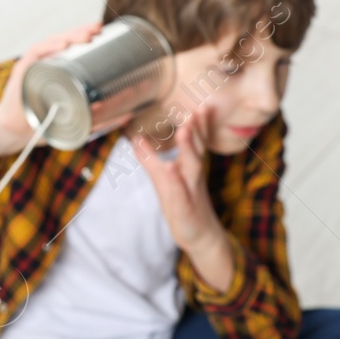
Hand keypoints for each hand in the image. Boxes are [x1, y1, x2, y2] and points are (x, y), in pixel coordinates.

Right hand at [0, 21, 103, 157]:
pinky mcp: (22, 71)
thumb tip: (129, 113)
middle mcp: (45, 62)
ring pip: (52, 43)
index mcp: (57, 69)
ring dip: (70, 36)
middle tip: (98, 29)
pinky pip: (35, 54)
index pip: (72, 47)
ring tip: (86, 34)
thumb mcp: (75, 118)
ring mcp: (33, 65)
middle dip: (82, 32)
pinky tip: (62, 43)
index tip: (104, 31)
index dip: (87, 36)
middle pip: (64, 41)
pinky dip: (49, 47)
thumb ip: (99, 116)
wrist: (14, 131)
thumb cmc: (43, 122)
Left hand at [129, 101, 226, 251]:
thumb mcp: (164, 179)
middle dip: (197, 128)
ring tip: (184, 131)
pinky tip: (170, 167)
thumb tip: (136, 140)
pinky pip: (179, 192)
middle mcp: (193, 176)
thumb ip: (151, 160)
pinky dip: (175, 179)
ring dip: (188, 148)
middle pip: (197, 148)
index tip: (204, 103)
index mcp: (191, 167)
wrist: (199, 235)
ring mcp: (190, 192)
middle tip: (196, 109)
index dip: (199, 123)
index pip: (197, 141)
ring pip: (191, 167)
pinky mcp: (183, 208)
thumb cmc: (183, 203)